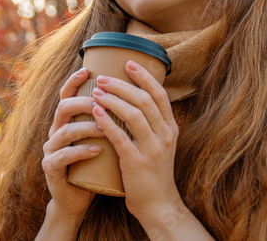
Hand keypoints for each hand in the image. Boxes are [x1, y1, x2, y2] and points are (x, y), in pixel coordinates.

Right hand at [41, 67, 106, 221]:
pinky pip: (64, 157)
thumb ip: (109, 119)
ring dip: (86, 127)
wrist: (78, 198)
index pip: (68, 95)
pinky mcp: (52, 168)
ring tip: (106, 128)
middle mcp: (56, 131)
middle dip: (84, 102)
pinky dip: (81, 152)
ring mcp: (52, 149)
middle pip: (63, 107)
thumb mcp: (102, 138)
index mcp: (68, 121)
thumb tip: (135, 95)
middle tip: (102, 101)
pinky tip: (96, 150)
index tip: (89, 70)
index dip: (75, 81)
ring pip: (64, 131)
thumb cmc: (95, 165)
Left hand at [91, 60, 183, 225]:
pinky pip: (121, 137)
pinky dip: (107, 121)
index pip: (159, 94)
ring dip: (113, 99)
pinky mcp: (137, 163)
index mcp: (170, 128)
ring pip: (133, 114)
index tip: (128, 62)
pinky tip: (96, 111)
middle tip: (102, 78)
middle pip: (144, 100)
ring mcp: (152, 149)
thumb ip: (150, 124)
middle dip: (122, 85)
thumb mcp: (159, 144)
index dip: (144, 76)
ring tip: (96, 91)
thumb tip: (132, 99)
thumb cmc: (153, 172)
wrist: (158, 205)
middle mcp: (164, 135)